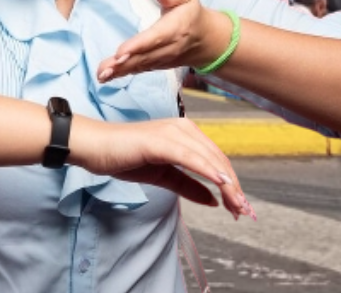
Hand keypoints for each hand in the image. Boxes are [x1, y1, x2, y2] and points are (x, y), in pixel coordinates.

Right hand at [72, 117, 253, 219]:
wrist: (95, 147)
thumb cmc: (125, 157)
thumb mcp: (163, 176)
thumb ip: (189, 186)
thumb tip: (214, 200)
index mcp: (186, 133)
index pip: (216, 160)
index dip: (231, 184)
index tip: (241, 206)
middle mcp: (184, 128)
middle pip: (218, 160)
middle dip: (234, 188)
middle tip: (245, 212)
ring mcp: (173, 132)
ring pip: (209, 160)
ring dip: (226, 184)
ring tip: (238, 205)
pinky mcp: (161, 141)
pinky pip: (190, 157)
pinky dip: (207, 171)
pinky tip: (221, 184)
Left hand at [97, 0, 231, 79]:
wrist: (204, 39)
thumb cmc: (190, 12)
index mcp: (176, 28)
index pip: (156, 38)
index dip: (139, 45)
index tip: (121, 52)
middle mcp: (169, 47)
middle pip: (145, 57)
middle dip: (124, 63)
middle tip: (104, 70)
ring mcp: (162, 59)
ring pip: (140, 66)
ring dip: (120, 71)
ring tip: (101, 75)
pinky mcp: (155, 65)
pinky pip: (138, 70)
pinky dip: (122, 74)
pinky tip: (106, 77)